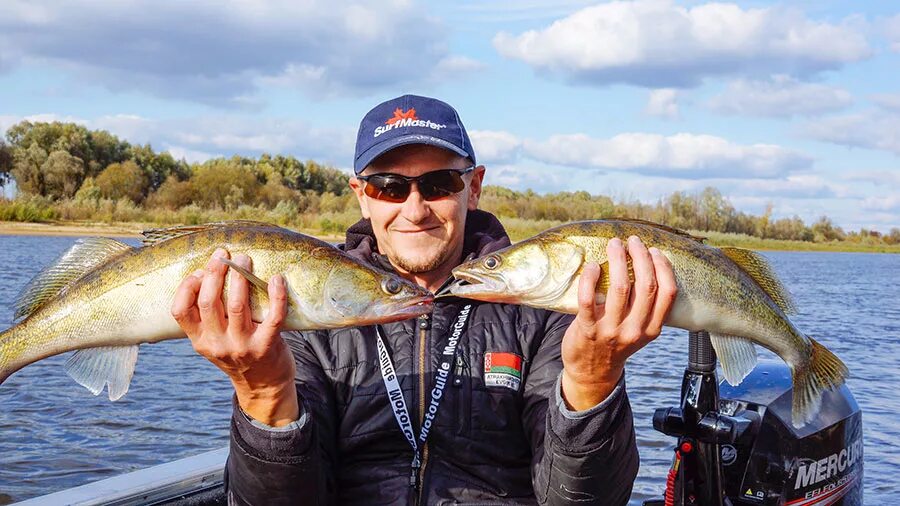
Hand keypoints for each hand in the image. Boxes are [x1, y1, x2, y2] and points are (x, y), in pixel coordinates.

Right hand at [171, 248, 298, 426]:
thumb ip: (207, 317)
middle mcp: (217, 344)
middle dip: (215, 272)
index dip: (187, 286)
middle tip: (224, 255)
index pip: (179, 311)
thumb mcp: (214, 341)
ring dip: (241, 277)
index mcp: (199, 340)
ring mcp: (242, 346)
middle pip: (209, 302)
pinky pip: (273, 315)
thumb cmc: (239, 353)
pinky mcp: (267, 346)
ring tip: (245, 260)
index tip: (200, 270)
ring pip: (237, 304)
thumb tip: (208, 273)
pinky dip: (276, 294)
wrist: (264, 386)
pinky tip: (276, 279)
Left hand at [560, 236, 676, 410]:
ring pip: (620, 288)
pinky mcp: (587, 330)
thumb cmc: (616, 343)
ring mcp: (610, 331)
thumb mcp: (640, 331)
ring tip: (614, 244)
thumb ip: (646, 307)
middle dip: (640, 257)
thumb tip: (647, 264)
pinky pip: (588, 299)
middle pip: (645, 286)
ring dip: (618, 260)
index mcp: (652, 329)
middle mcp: (635, 330)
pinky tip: (593, 266)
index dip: (663, 267)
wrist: (591, 372)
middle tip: (632, 241)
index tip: (654, 250)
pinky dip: (591, 278)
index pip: (667, 293)